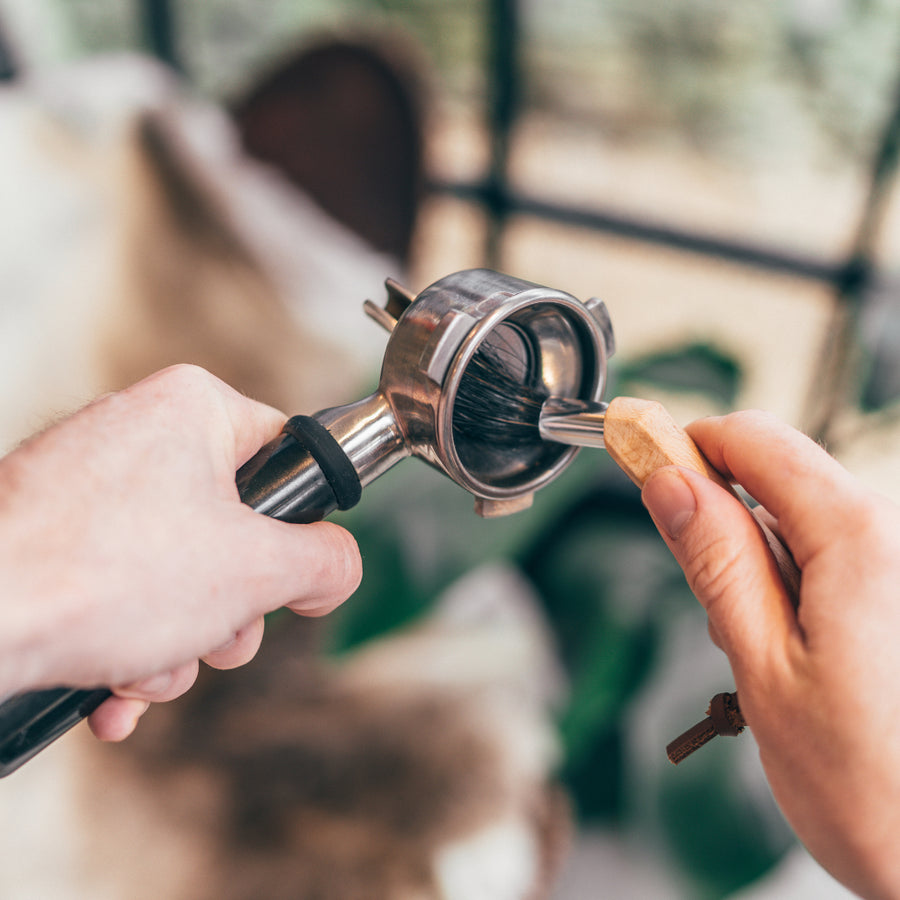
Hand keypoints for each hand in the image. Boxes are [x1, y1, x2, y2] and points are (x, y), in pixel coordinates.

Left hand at [0, 365, 360, 740]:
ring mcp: (87, 486)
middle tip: (218, 638)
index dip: (302, 529)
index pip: (287, 457)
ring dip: (177, 641)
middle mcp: (137, 435)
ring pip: (175, 571)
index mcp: (192, 410)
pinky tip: (111, 689)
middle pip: (232, 528)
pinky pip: (118, 587)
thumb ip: (327, 562)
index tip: (293, 579)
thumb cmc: (100, 575)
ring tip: (145, 668)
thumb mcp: (256, 570)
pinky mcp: (50, 535)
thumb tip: (337, 568)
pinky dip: (126, 644)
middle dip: (230, 609)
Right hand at [641, 410, 899, 899]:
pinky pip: (834, 556)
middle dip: (723, 519)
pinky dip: (796, 586)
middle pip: (777, 475)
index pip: (752, 439)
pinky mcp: (898, 592)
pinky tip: (801, 653)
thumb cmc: (878, 792)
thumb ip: (715, 563)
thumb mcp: (764, 669)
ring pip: (801, 519)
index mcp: (858, 539)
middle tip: (709, 602)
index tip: (640, 461)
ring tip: (761, 649)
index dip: (686, 446)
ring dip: (759, 563)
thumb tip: (670, 484)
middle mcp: (894, 536)